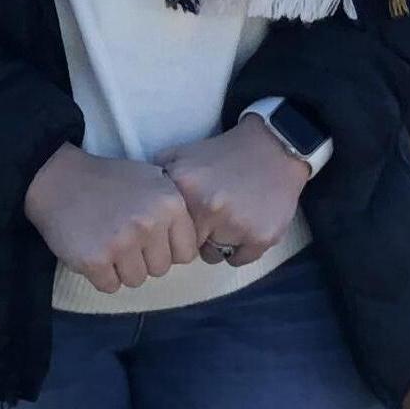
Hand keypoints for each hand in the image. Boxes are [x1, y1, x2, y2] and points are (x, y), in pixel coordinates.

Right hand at [22, 143, 201, 293]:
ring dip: (122, 269)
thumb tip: (193, 241)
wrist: (57, 178)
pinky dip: (101, 275)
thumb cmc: (108, 181)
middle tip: (124, 238)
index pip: (187, 253)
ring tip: (108, 243)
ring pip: (137, 280)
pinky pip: (110, 286)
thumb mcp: (152, 179)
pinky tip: (93, 251)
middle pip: (161, 269)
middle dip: (144, 259)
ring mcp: (122, 242)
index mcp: (170, 204)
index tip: (151, 240)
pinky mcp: (94, 260)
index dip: (168, 249)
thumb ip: (174, 209)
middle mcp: (150, 223)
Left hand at [161, 119, 312, 269]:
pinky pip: (240, 259)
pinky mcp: (262, 237)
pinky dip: (243, 248)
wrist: (274, 149)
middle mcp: (210, 208)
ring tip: (231, 218)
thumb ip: (157, 173)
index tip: (186, 216)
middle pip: (187, 246)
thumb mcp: (184, 153)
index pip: (166, 229)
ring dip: (219, 243)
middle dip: (196, 234)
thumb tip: (135, 198)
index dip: (175, 224)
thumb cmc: (225, 155)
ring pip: (214, 255)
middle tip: (212, 215)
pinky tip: (248, 224)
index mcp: (187, 188)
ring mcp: (237, 225)